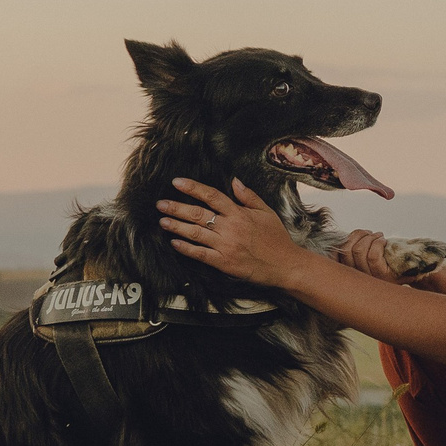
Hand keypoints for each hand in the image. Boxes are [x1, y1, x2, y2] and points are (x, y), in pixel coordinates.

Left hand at [158, 177, 310, 290]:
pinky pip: (201, 254)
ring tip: (163, 221)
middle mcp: (230, 227)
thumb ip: (249, 196)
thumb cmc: (277, 238)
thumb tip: (234, 181)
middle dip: (177, 207)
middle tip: (160, 204)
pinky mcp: (224, 262)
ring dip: (177, 226)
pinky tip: (175, 243)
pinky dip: (186, 248)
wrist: (285, 264)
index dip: (193, 188)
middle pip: (198, 214)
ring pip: (196, 233)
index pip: (211, 195)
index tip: (177, 182)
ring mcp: (226, 245)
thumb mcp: (266, 212)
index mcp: (239, 213)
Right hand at [334, 229, 412, 282]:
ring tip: (379, 236)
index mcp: (351, 272)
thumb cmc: (389, 261)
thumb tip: (343, 236)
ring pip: (359, 250)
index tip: (359, 234)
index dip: (346, 239)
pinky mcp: (383, 277)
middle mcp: (358, 278)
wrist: (413, 272)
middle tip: (370, 233)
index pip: (336, 254)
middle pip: (347, 249)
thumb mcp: (367, 257)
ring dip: (370, 237)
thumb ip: (355, 249)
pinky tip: (384, 241)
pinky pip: (373, 255)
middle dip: (359, 234)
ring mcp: (370, 278)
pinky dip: (378, 242)